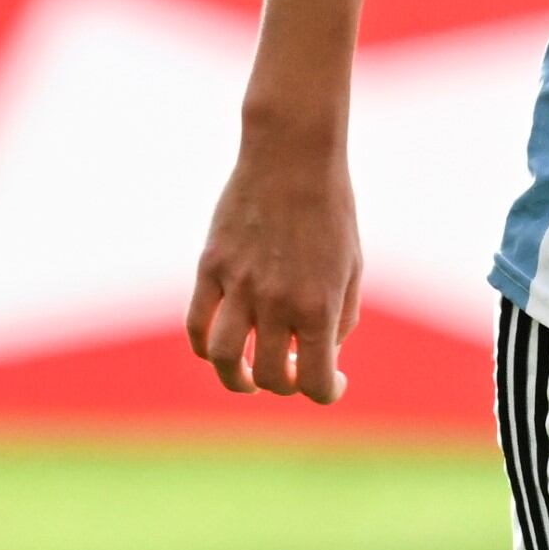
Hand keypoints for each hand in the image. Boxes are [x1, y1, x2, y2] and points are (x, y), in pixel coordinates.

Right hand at [187, 130, 362, 404]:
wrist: (292, 158)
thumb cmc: (331, 211)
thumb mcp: (351, 267)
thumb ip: (339, 317)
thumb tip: (321, 355)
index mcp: (319, 305)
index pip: (316, 381)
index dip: (328, 391)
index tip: (335, 382)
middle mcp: (277, 302)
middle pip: (270, 378)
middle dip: (283, 385)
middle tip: (290, 371)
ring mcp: (238, 285)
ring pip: (224, 359)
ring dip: (235, 380)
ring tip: (247, 380)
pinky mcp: (210, 267)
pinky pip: (197, 324)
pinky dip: (205, 347)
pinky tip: (219, 348)